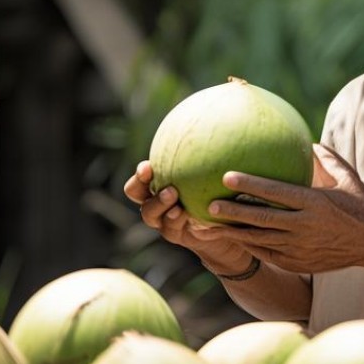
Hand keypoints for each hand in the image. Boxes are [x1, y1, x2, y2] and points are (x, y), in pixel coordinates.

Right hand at [122, 160, 255, 276]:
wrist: (227, 224)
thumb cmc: (219, 191)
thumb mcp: (213, 173)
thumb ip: (207, 157)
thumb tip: (217, 129)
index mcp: (159, 182)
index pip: (141, 176)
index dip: (140, 173)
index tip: (148, 167)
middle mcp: (156, 200)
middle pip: (136, 193)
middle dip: (142, 186)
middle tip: (162, 182)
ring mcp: (163, 219)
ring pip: (150, 213)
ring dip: (160, 204)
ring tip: (173, 196)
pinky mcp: (175, 234)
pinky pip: (171, 227)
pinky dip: (176, 219)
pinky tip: (187, 213)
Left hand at [206, 145, 363, 274]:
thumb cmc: (361, 209)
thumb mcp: (350, 181)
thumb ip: (329, 160)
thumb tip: (310, 142)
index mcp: (315, 203)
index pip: (276, 192)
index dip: (250, 184)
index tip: (227, 176)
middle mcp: (305, 226)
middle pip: (262, 219)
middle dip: (234, 212)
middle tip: (211, 205)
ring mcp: (300, 247)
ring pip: (260, 239)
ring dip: (235, 233)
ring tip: (211, 226)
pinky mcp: (298, 262)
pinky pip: (268, 253)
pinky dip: (250, 246)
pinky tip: (235, 239)